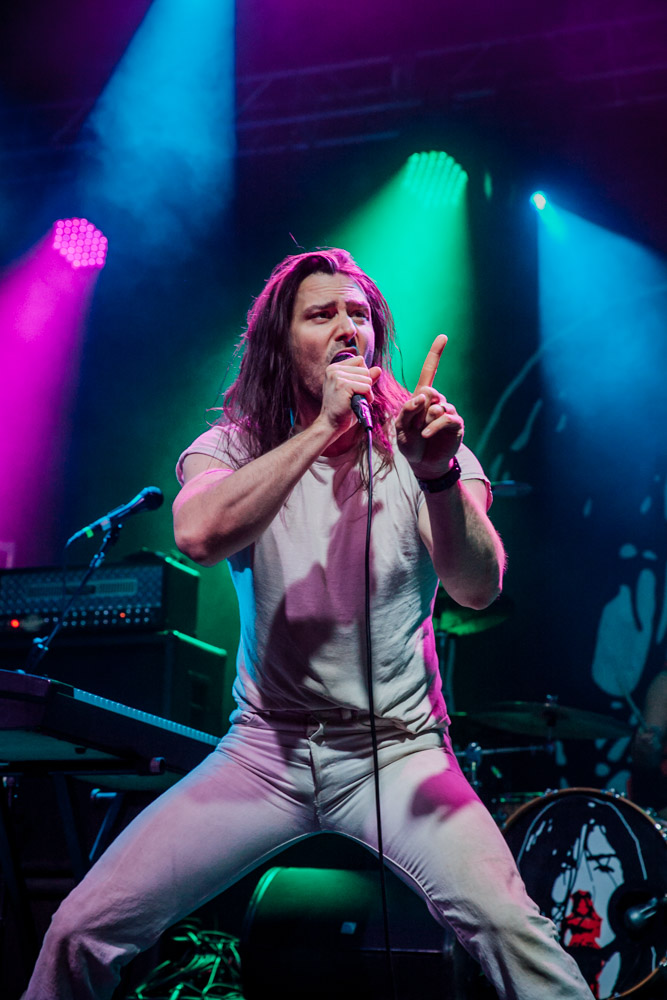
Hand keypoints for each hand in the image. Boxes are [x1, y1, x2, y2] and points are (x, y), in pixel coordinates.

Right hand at [320, 354, 380, 436]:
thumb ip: (366, 378)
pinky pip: (366, 387)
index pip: (360, 360)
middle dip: (366, 385)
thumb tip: (379, 369)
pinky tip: (358, 403)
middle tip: (355, 397)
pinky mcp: (342, 385)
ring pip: (367, 379)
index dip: (363, 375)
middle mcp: (334, 369)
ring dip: (367, 392)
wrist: (331, 424)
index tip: (354, 388)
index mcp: (334, 368)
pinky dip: (367, 397)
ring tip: (355, 401)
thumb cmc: (343, 409)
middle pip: (365, 369)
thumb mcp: (355, 390)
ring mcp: (337, 376)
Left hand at [395, 334, 463, 477]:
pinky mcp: (456, 423)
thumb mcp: (401, 427)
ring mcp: (448, 411)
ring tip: (421, 434)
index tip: (443, 336)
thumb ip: (407, 410)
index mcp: (422, 397)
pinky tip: (426, 435)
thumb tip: (423, 396)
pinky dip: (432, 427)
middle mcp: (437, 401)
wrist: (423, 463)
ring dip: (424, 421)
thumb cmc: (411, 444)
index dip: (436, 354)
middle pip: (428, 392)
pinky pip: (444, 418)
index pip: (429, 371)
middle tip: (414, 425)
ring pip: (436, 406)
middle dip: (417, 410)